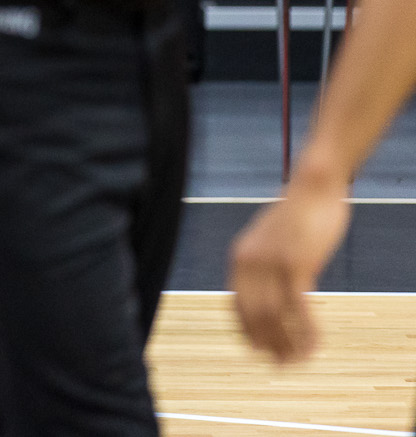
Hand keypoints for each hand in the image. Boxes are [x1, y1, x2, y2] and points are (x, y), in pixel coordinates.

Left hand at [230, 171, 350, 362]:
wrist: (313, 187)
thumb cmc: (298, 214)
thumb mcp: (274, 242)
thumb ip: (269, 263)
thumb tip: (275, 288)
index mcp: (240, 258)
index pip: (236, 306)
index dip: (247, 333)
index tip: (261, 352)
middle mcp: (249, 263)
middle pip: (253, 317)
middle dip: (268, 345)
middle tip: (284, 365)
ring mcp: (271, 264)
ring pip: (275, 318)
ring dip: (289, 344)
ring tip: (301, 360)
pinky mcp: (296, 265)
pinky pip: (298, 309)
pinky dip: (307, 332)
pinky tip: (316, 345)